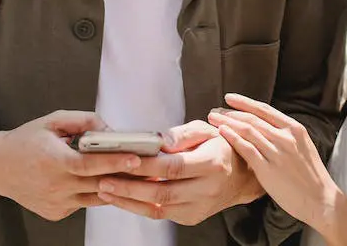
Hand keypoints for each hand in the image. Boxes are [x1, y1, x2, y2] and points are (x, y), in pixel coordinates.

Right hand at [0, 110, 141, 221]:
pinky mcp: (56, 213)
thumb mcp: (52, 121)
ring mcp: (56, 203)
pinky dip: (95, 192)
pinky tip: (103, 181)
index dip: (114, 162)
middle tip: (149, 167)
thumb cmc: (25, 141)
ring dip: (115, 187)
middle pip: (98, 183)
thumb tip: (110, 129)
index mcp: (53, 161)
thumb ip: (83, 120)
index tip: (136, 158)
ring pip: (96, 197)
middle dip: (125, 176)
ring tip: (135, 175)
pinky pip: (84, 203)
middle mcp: (55, 186)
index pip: (89, 165)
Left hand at [96, 120, 263, 224]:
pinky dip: (139, 206)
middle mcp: (207, 190)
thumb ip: (182, 134)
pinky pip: (161, 214)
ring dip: (128, 201)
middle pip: (162, 193)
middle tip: (104, 179)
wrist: (242, 176)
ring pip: (158, 208)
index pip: (173, 168)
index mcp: (212, 164)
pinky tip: (121, 196)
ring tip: (105, 189)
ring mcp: (199, 208)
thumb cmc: (221, 147)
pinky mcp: (192, 217)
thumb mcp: (207, 130)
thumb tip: (157, 141)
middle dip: (129, 188)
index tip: (123, 160)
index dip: (146, 166)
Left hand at [207, 93, 340, 229]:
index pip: (265, 109)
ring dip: (227, 122)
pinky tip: (221, 133)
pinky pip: (247, 148)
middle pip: (252, 118)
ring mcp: (277, 152)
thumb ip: (284, 136)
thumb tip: (265, 128)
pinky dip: (232, 138)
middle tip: (215, 111)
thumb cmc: (310, 176)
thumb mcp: (302, 147)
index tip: (229, 98)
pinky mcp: (269, 168)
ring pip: (247, 130)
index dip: (245, 102)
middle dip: (230, 112)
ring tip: (213, 120)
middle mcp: (286, 137)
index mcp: (295, 129)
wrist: (321, 200)